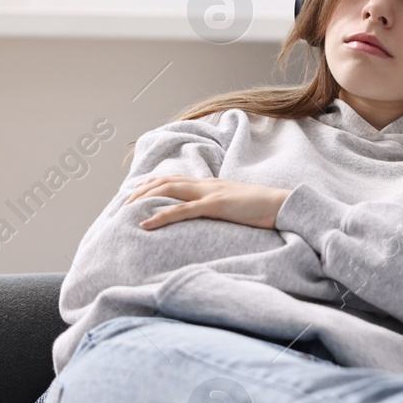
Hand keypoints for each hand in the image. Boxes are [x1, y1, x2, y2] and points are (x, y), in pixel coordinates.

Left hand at [122, 175, 290, 230]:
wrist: (282, 205)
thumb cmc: (261, 209)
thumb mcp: (234, 206)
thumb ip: (217, 207)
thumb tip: (205, 216)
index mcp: (209, 184)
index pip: (172, 178)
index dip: (150, 184)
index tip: (132, 195)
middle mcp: (206, 184)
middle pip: (164, 181)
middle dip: (139, 191)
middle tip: (120, 205)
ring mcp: (210, 193)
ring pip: (169, 190)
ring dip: (144, 200)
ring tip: (125, 212)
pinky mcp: (216, 205)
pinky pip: (184, 210)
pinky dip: (162, 216)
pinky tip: (146, 224)